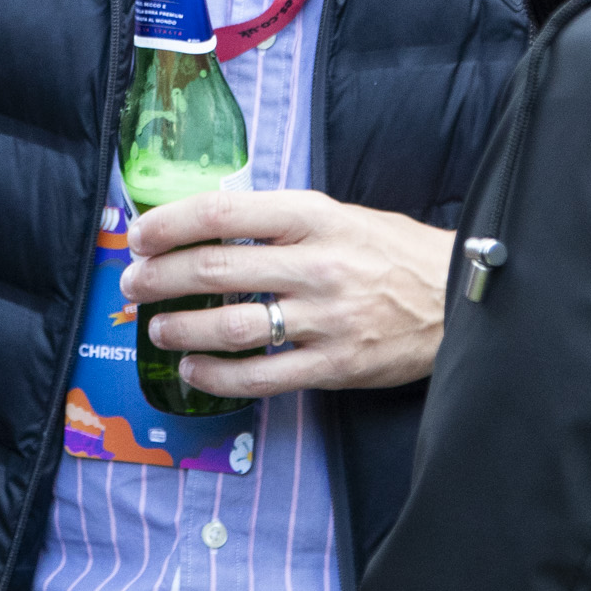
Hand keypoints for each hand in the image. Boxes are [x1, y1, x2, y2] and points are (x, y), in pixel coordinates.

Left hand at [120, 189, 450, 396]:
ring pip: (231, 328)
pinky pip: (261, 377)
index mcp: (312, 217)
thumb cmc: (389, 252)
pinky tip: (194, 371)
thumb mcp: (338, 214)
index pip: (222, 213)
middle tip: (133, 283)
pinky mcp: (334, 366)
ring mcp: (325, 320)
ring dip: (180, 330)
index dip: (170, 224)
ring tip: (158, 328)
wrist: (457, 298)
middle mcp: (315, 265)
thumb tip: (204, 226)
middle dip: (159, 278)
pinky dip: (217, 376)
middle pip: (215, 271)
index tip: (139, 235)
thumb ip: (278, 221)